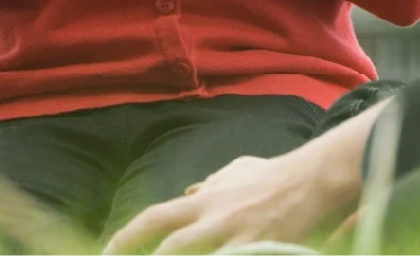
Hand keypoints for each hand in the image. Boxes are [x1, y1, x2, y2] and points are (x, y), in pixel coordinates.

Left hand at [103, 151, 329, 255]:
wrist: (311, 179)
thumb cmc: (271, 174)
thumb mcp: (233, 172)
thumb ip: (209, 184)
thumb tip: (189, 192)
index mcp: (203, 202)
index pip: (154, 219)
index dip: (127, 237)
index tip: (108, 251)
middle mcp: (213, 220)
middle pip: (170, 248)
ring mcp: (237, 238)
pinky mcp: (259, 249)